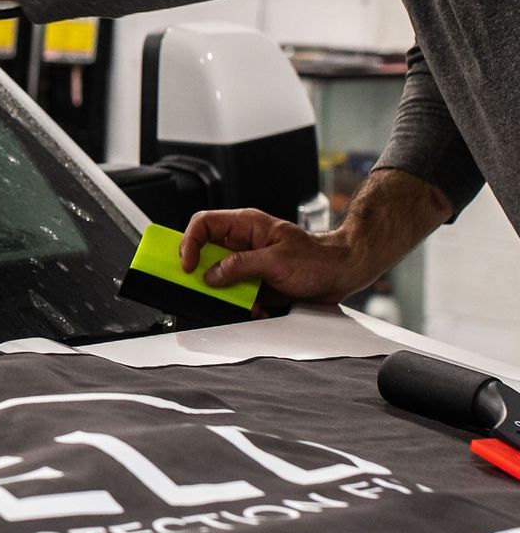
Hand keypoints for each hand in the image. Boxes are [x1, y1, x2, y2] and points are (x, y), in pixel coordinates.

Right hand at [178, 209, 376, 306]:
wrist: (344, 274)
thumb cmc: (319, 258)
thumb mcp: (277, 261)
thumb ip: (241, 266)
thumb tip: (211, 275)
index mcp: (246, 226)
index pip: (203, 224)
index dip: (189, 243)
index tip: (188, 265)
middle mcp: (242, 243)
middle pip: (204, 252)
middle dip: (203, 273)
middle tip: (201, 286)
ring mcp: (247, 263)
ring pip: (217, 277)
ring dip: (225, 294)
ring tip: (241, 301)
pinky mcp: (254, 282)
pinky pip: (234, 294)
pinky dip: (241, 305)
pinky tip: (257, 308)